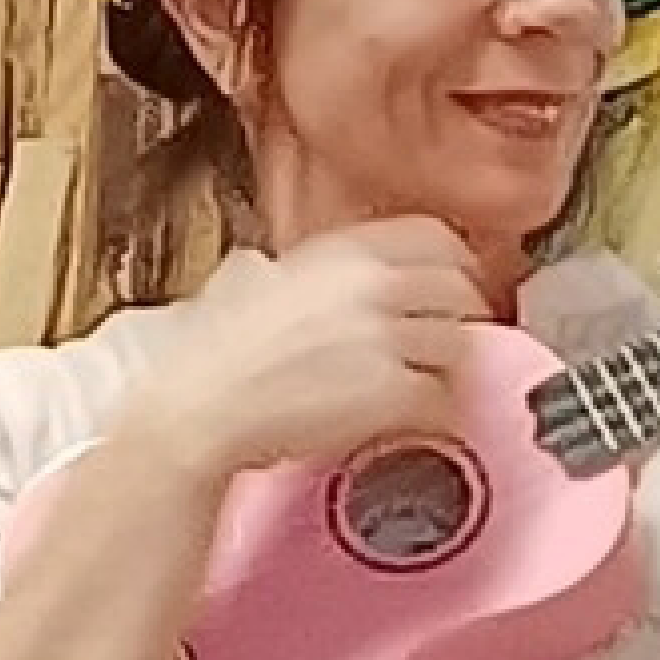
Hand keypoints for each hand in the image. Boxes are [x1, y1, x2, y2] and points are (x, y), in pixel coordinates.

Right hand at [120, 217, 492, 477]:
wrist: (198, 405)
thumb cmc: (212, 352)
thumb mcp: (250, 280)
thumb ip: (284, 268)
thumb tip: (272, 268)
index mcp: (343, 252)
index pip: (437, 238)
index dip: (454, 264)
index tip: (455, 284)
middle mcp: (373, 285)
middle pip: (461, 291)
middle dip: (460, 318)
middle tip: (446, 343)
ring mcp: (386, 338)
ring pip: (460, 346)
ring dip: (447, 369)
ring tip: (425, 386)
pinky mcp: (391, 393)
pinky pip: (442, 400)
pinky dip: (435, 414)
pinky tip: (413, 421)